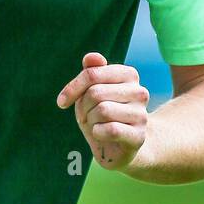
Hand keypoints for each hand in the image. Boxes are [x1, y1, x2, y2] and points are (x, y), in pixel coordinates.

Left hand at [56, 51, 148, 171]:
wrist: (120, 147)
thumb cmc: (102, 115)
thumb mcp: (91, 92)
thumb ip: (91, 72)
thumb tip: (91, 57)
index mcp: (129, 74)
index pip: (92, 73)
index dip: (72, 88)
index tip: (62, 102)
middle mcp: (139, 91)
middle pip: (95, 92)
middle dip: (83, 107)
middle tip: (86, 116)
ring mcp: (141, 114)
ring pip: (102, 110)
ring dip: (91, 121)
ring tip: (96, 125)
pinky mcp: (139, 135)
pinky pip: (110, 129)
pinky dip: (97, 133)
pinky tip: (101, 135)